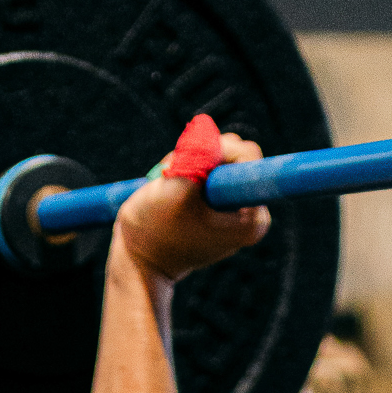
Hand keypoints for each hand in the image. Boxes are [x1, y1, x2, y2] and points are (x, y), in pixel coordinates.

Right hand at [114, 131, 270, 284]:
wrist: (138, 261)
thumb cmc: (154, 230)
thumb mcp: (176, 186)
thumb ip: (199, 156)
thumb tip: (210, 131)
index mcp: (253, 217)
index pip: (246, 154)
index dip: (215, 150)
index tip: (194, 171)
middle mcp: (253, 215)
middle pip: (234, 153)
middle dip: (200, 156)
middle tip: (176, 181)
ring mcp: (237, 211)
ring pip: (217, 158)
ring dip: (190, 162)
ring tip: (171, 188)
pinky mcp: (220, 207)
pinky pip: (207, 170)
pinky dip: (187, 171)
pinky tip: (173, 192)